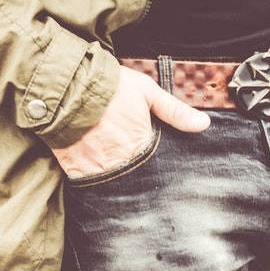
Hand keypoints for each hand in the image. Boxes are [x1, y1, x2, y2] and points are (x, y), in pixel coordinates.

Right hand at [50, 66, 207, 179]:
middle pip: (137, 179)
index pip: (158, 165)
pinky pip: (89, 183)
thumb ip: (175, 111)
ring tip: (118, 170)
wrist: (65, 85)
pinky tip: (97, 170)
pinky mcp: (75, 169)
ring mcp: (97, 168)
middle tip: (138, 170)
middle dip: (140, 177)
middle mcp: (121, 161)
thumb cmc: (109, 86)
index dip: (159, 165)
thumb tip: (204, 124)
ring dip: (118, 179)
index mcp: (141, 145)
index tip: (158, 163)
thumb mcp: (146, 92)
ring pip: (114, 184)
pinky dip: (94, 178)